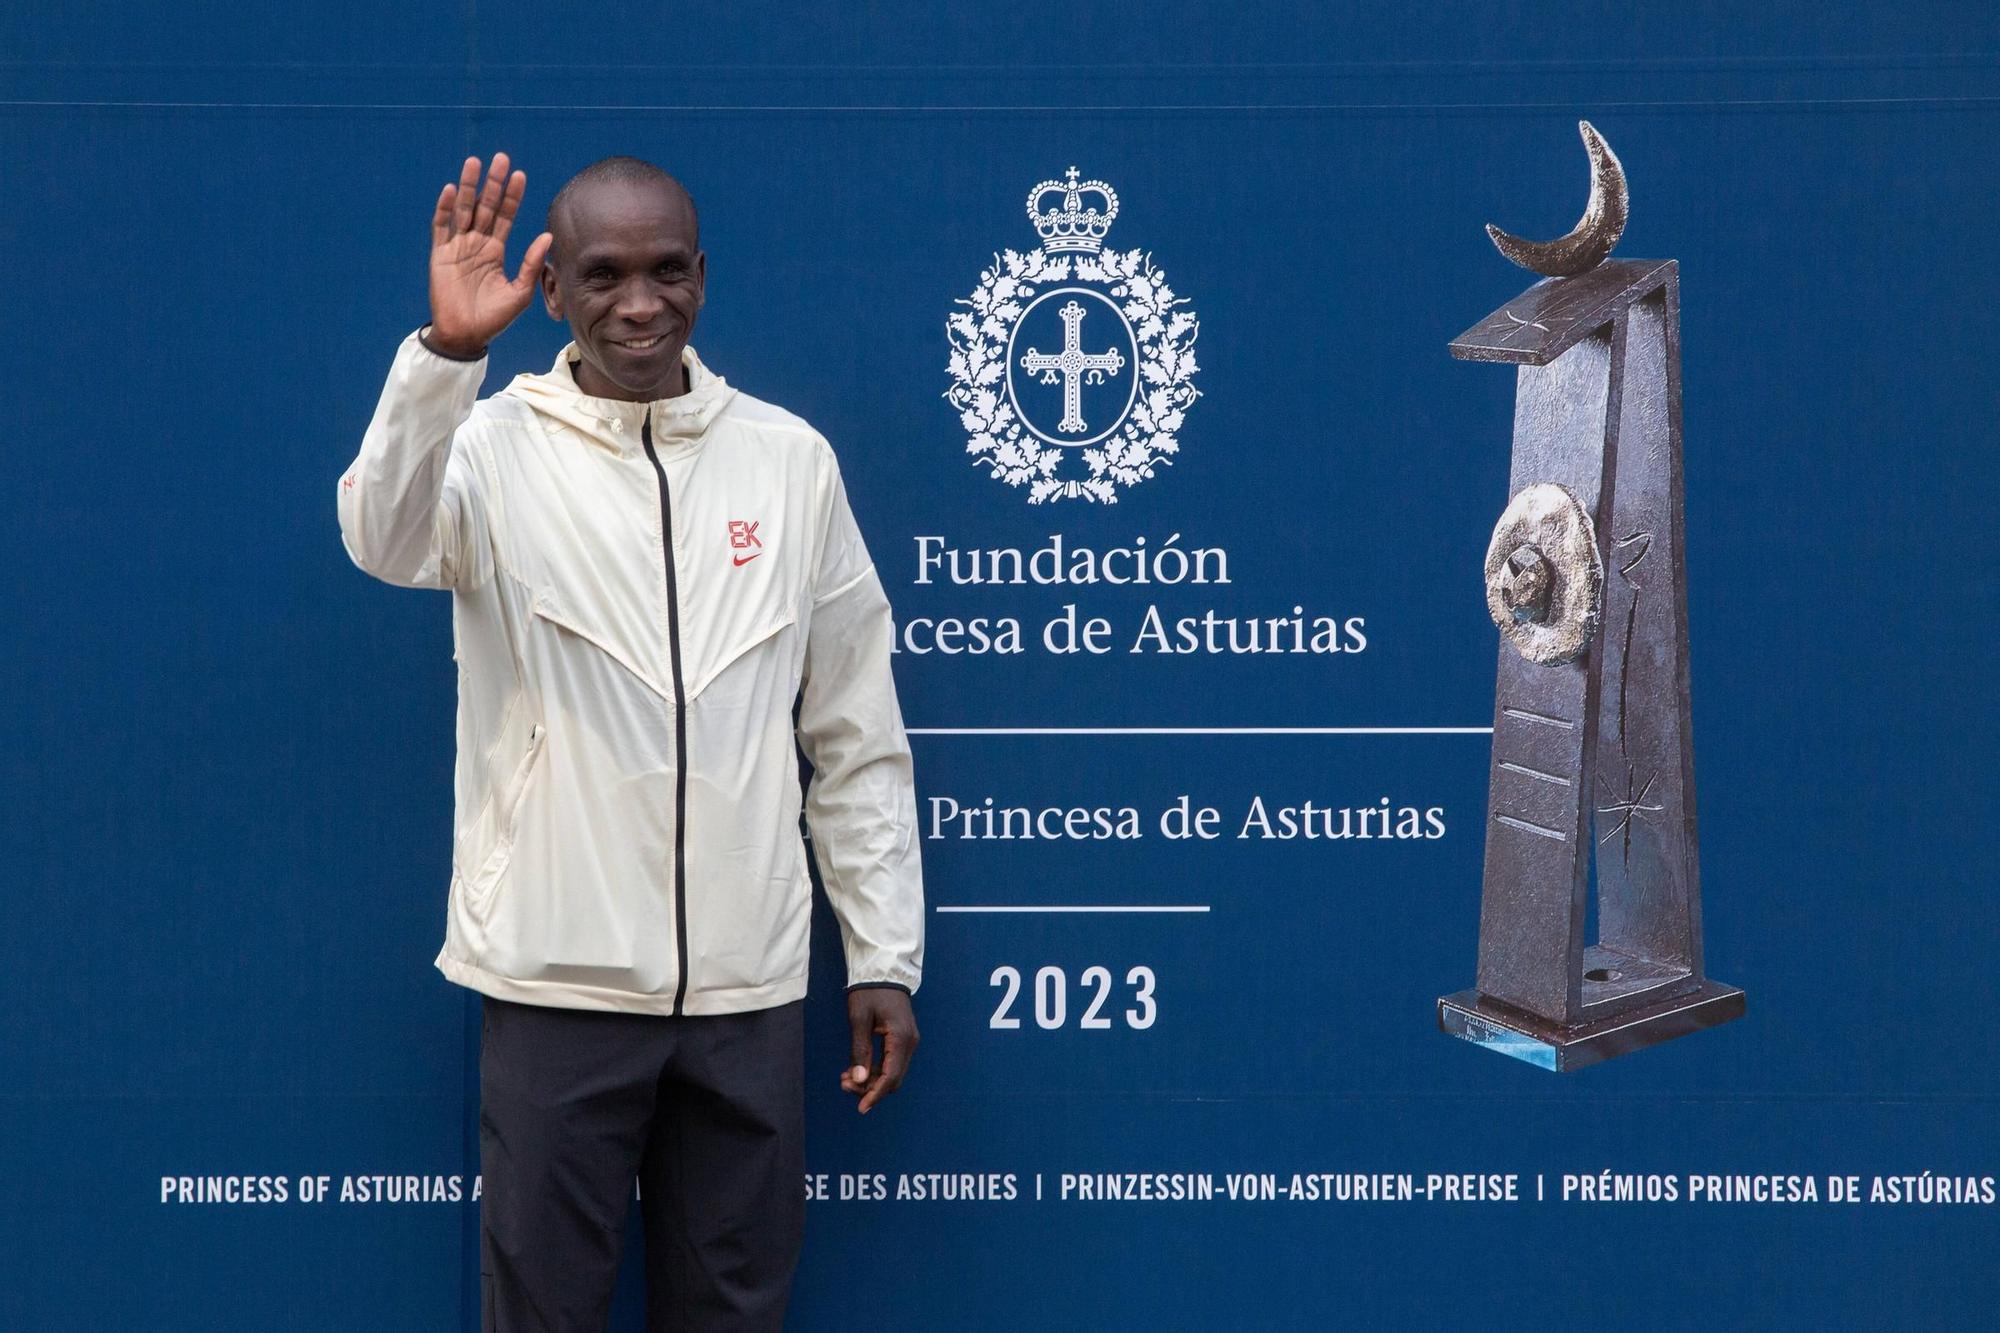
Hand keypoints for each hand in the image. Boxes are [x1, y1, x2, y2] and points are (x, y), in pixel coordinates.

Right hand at [426, 152, 552, 357]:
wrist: (467, 335)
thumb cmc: (494, 318)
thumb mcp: (520, 292)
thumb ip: (532, 264)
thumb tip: (547, 236)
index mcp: (495, 251)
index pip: (505, 216)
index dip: (512, 196)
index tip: (520, 175)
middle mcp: (476, 244)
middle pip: (485, 206)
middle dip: (492, 183)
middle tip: (500, 158)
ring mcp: (457, 247)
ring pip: (464, 210)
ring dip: (469, 187)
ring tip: (474, 163)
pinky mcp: (440, 255)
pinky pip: (441, 227)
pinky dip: (446, 209)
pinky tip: (452, 191)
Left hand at [841, 988, 918, 1114]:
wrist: (882, 971)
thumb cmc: (869, 991)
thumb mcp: (859, 1020)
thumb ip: (860, 1051)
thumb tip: (858, 1080)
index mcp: (901, 1038)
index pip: (890, 1077)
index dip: (875, 1095)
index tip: (861, 1108)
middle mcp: (910, 1043)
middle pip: (893, 1079)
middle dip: (869, 1088)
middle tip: (844, 1084)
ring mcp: (909, 1041)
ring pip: (891, 1072)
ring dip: (870, 1079)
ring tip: (846, 1076)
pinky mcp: (903, 1039)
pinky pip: (891, 1062)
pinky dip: (874, 1069)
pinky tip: (856, 1068)